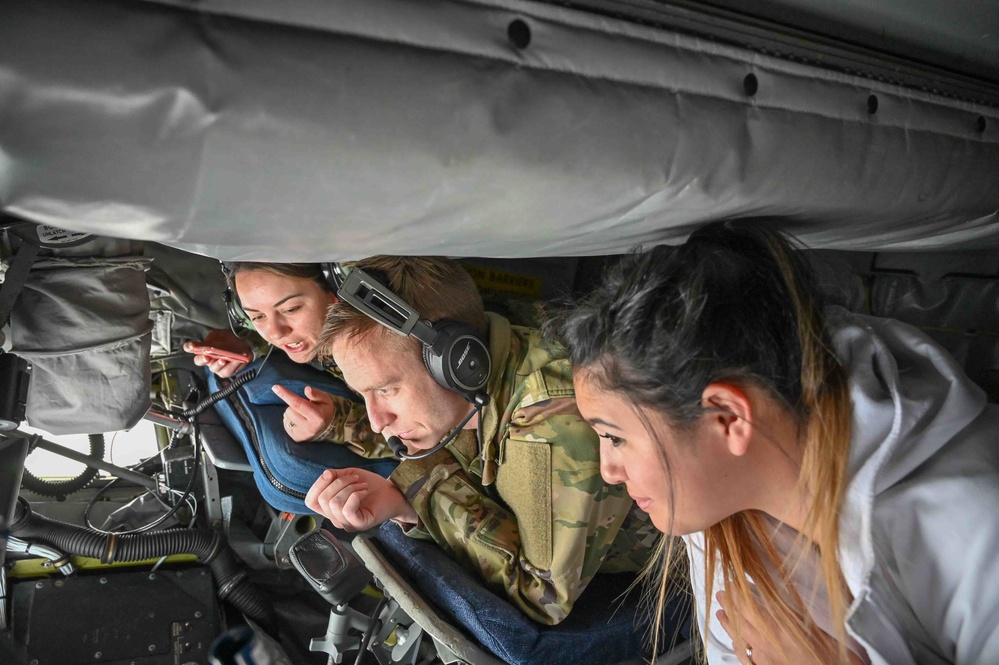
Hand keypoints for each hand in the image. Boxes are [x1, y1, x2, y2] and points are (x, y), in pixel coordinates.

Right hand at [184, 330, 252, 377]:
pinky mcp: (227, 372)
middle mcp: (208, 359)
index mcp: (203, 349)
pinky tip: (236, 361)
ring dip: (218, 364)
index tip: (191, 346)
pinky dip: (232, 366)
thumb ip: (207, 339)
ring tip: (223, 359)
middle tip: (206, 357)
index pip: (192, 348)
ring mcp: (217, 367)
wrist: (245, 344)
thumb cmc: (229, 339)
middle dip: (202, 359)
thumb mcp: (218, 335)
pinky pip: (227, 371)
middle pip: (200, 361)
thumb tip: (193, 344)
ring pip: (214, 368)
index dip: (189, 347)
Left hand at [272, 385, 335, 441]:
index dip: (286, 395)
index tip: (275, 387)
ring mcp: (302, 434)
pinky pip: (285, 424)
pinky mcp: (296, 438)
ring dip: (292, 412)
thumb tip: (307, 389)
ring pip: (286, 416)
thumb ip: (316, 394)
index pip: (298, 403)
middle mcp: (309, 427)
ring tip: (302, 414)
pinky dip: (290, 420)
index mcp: (317, 416)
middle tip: (305, 406)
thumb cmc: (325, 409)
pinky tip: (299, 421)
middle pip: (290, 409)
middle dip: (294, 404)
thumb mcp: (326, 399)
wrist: (329, 427)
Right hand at [305, 468, 416, 530]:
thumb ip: (333, 475)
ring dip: (349, 488)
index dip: (317, 486)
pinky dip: (355, 495)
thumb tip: (325, 475)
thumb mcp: (348, 475)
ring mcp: (347, 523)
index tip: (330, 473)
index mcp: (330, 508)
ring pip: (334, 504)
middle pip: (323, 500)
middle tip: (355, 479)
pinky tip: (364, 491)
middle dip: (339, 483)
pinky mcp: (359, 524)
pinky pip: (348, 510)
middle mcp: (336, 518)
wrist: (392, 493)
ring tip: (361, 486)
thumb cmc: (370, 486)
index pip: (311, 502)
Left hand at [716, 591, 864, 664]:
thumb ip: (796, 614)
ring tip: (720, 614)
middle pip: (740, 620)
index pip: (747, 605)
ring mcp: (764, 660)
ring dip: (728, 624)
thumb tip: (780, 600)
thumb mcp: (818, 629)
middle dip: (728, 605)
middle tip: (720, 595)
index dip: (735, 593)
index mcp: (778, 628)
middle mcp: (766, 644)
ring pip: (739, 639)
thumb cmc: (835, 660)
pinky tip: (736, 643)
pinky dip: (739, 647)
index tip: (729, 582)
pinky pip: (746, 658)